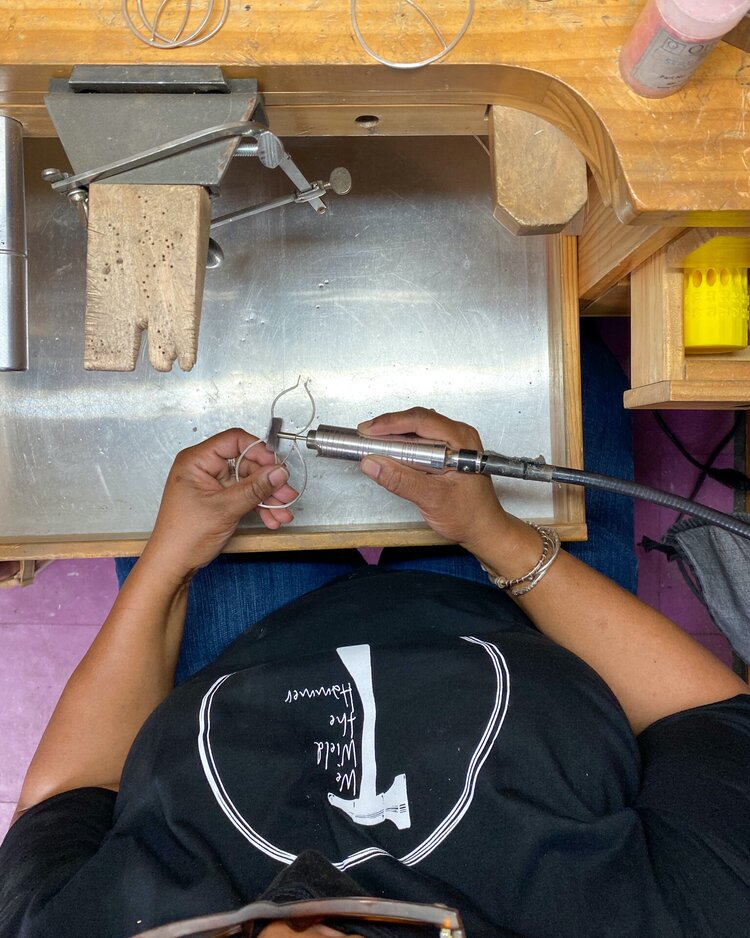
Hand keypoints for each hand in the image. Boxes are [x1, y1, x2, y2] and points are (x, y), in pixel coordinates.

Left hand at [143, 428, 298, 581]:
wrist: (173, 564)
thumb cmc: (183, 536)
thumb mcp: (225, 509)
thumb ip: (254, 488)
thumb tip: (278, 472)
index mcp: (197, 460)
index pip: (234, 440)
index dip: (259, 451)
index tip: (276, 467)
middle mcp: (204, 468)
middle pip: (247, 463)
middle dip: (269, 481)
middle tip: (286, 493)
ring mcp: (213, 484)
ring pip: (249, 481)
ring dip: (268, 497)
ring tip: (282, 511)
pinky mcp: (219, 499)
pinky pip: (245, 495)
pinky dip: (259, 506)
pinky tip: (272, 518)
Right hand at [357, 407, 508, 551]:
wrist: (483, 529)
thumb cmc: (469, 515)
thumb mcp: (432, 498)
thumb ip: (401, 480)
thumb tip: (373, 464)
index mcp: (461, 440)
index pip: (421, 420)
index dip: (391, 423)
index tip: (368, 430)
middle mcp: (458, 436)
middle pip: (416, 421)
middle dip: (388, 427)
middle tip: (364, 436)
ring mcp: (452, 443)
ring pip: (416, 430)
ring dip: (393, 436)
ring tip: (371, 443)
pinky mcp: (444, 453)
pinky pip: (419, 442)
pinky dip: (401, 446)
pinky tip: (388, 453)